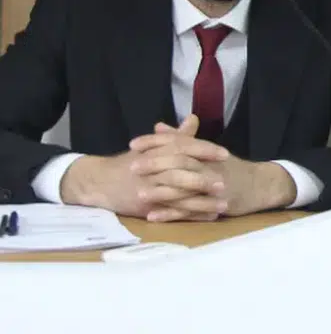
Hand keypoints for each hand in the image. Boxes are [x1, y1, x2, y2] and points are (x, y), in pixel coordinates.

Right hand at [60, 116, 227, 219]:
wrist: (99, 183)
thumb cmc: (129, 163)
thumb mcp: (151, 146)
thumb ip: (176, 136)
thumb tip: (194, 119)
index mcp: (156, 151)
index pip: (183, 147)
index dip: (204, 150)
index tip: (225, 154)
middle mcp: (152, 169)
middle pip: (181, 171)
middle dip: (205, 177)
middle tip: (227, 182)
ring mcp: (148, 189)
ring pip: (178, 195)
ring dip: (203, 201)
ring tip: (224, 204)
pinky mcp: (146, 208)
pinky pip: (172, 212)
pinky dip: (192, 215)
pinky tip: (209, 217)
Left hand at [130, 119, 296, 220]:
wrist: (260, 185)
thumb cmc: (231, 168)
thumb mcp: (208, 151)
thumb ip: (182, 139)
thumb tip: (159, 127)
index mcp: (205, 151)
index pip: (179, 142)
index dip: (156, 142)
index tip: (134, 144)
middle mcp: (209, 166)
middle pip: (181, 162)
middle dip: (155, 164)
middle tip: (132, 166)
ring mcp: (213, 186)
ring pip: (185, 187)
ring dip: (161, 190)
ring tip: (139, 193)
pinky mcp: (215, 205)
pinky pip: (190, 210)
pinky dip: (171, 213)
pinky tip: (153, 216)